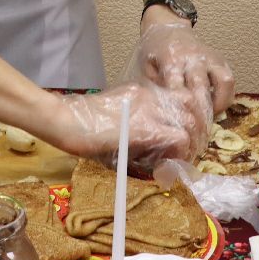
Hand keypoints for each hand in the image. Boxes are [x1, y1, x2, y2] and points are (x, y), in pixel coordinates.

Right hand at [52, 79, 211, 170]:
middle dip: (195, 133)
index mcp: (144, 92)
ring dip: (188, 145)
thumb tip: (159, 154)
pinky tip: (164, 167)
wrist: (63, 119)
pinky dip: (177, 155)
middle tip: (184, 154)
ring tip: (175, 162)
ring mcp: (149, 110)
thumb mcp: (116, 121)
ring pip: (190, 123)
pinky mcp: (145, 128)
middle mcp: (151, 96)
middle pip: (193, 108)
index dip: (189, 122)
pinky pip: (178, 139)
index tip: (183, 142)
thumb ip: (138, 131)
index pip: (183, 100)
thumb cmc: (82, 125)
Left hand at [132, 16, 234, 124]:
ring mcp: (209, 57)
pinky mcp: (220, 60)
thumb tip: (163, 116)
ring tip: (210, 122)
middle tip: (197, 135)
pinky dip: (226, 97)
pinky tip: (216, 109)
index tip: (177, 128)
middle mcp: (193, 57)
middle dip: (200, 114)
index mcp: (171, 59)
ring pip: (222, 82)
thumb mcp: (146, 67)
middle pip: (201, 88)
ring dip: (218, 105)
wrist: (168, 26)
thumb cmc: (154, 52)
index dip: (179, 110)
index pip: (177, 87)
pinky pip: (229, 80)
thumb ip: (154, 89)